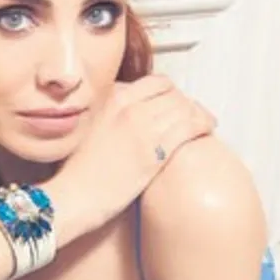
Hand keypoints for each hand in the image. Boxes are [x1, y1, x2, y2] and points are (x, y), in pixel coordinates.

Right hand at [46, 75, 215, 234]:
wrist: (73, 197)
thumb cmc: (75, 173)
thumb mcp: (85, 130)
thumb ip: (106, 116)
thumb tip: (120, 115)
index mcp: (111, 100)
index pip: (154, 82)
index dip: (170, 91)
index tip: (173, 100)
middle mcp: (129, 109)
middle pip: (173, 95)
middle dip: (187, 103)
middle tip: (192, 113)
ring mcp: (143, 129)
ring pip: (185, 109)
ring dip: (198, 113)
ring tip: (204, 122)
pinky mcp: (155, 152)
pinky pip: (189, 128)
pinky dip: (202, 125)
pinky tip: (206, 129)